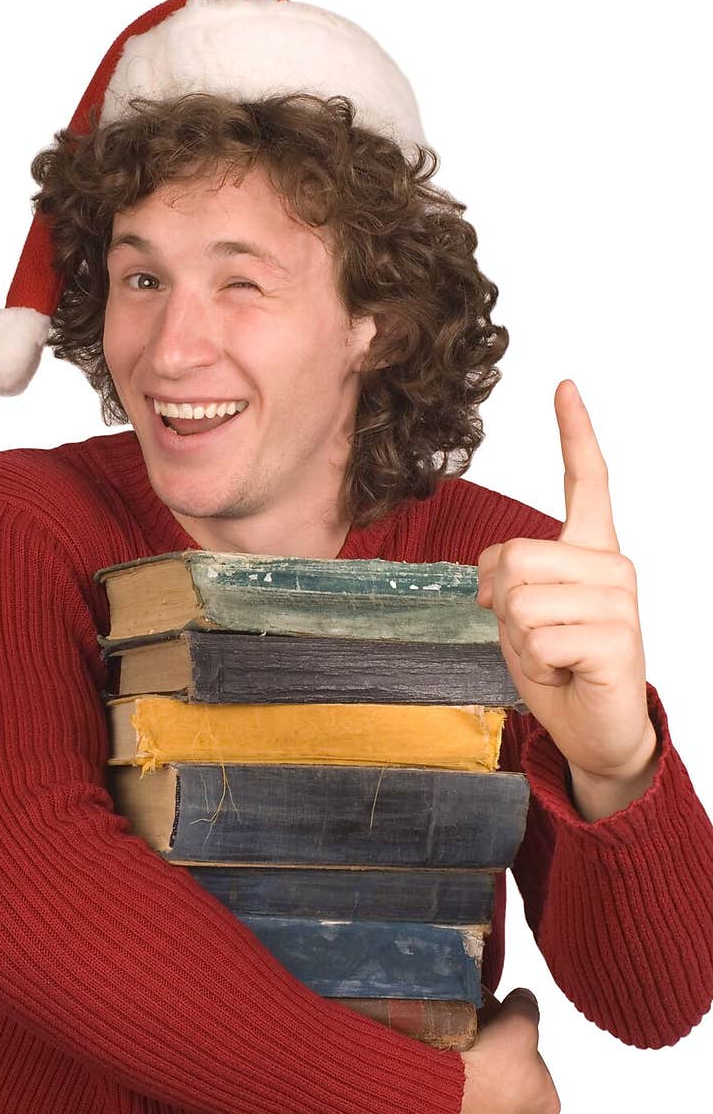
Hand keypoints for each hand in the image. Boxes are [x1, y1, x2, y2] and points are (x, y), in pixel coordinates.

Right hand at [431, 987, 559, 1113]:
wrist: (433, 1109)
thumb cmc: (481, 1075)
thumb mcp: (518, 1025)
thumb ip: (526, 1009)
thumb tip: (524, 999)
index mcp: (545, 1103)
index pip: (529, 1059)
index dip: (506, 1037)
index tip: (486, 1028)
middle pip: (502, 1081)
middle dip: (485, 1061)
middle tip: (462, 1041)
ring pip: (475, 1103)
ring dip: (463, 1085)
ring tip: (442, 1062)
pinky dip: (442, 1104)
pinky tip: (432, 1085)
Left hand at [476, 380, 656, 787]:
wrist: (593, 727)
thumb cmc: (557, 664)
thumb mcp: (518, 614)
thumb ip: (506, 577)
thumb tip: (493, 575)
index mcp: (591, 549)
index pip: (587, 480)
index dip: (574, 432)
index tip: (564, 386)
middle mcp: (613, 565)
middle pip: (514, 555)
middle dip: (500, 602)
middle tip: (533, 633)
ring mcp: (620, 600)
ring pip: (521, 598)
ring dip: (518, 638)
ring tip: (553, 654)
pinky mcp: (617, 638)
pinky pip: (539, 637)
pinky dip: (535, 662)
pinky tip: (566, 671)